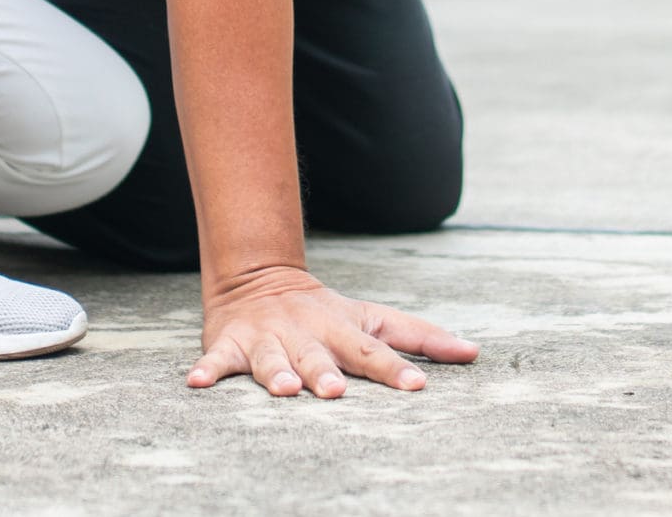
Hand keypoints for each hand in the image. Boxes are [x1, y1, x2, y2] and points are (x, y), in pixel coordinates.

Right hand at [191, 266, 478, 398]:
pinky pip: (217, 359)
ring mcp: (268, 338)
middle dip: (326, 374)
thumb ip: (421, 337)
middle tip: (335, 393)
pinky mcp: (231, 344)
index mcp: (342, 329)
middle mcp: (306, 333)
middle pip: (319, 355)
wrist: (259, 278)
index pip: (374, 350)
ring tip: (284, 390)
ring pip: (272, 358)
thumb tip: (474, 353)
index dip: (395, 369)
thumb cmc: (328, 314)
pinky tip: (197, 383)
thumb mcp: (373, 318)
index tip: (416, 387)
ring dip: (276, 374)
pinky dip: (208, 370)